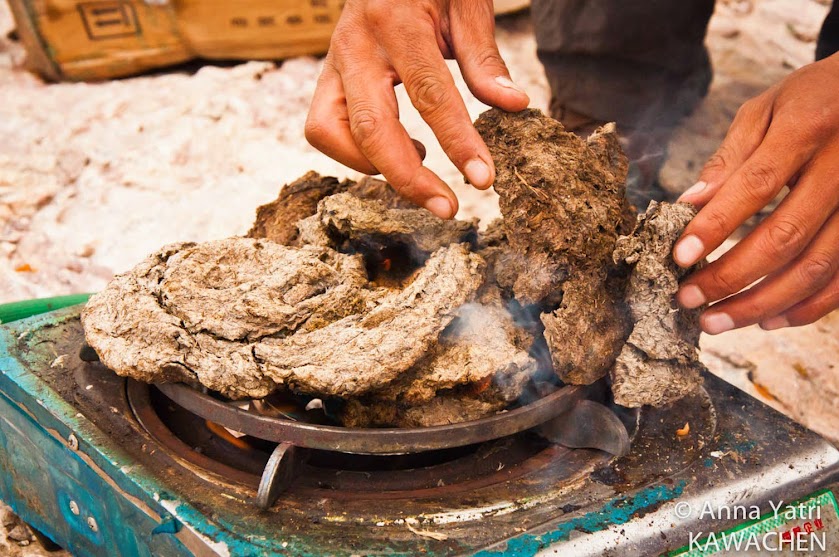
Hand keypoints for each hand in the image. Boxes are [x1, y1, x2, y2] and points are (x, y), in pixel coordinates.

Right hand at [305, 0, 529, 217]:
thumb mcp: (467, 3)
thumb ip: (484, 58)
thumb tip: (513, 106)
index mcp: (394, 19)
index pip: (429, 93)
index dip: (458, 141)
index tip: (483, 179)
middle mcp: (354, 43)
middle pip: (371, 127)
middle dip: (409, 178)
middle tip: (448, 208)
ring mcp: (332, 61)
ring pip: (331, 132)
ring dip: (374, 166)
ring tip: (421, 167)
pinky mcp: (327, 77)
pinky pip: (325, 128)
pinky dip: (358, 153)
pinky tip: (403, 148)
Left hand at [674, 53, 838, 333]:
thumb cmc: (813, 100)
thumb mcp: (767, 109)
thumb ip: (730, 156)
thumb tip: (690, 202)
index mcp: (808, 129)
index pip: (754, 187)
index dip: (715, 226)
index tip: (679, 256)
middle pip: (785, 237)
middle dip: (730, 276)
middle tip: (688, 299)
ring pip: (815, 267)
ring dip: (762, 302)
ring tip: (716, 320)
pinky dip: (808, 307)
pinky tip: (770, 320)